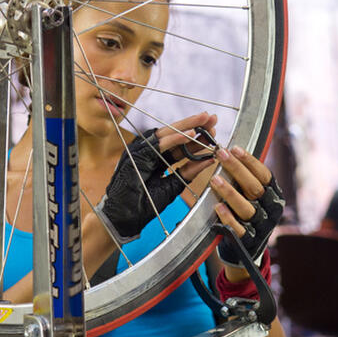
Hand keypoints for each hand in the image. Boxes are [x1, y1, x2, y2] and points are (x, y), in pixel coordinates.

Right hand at [95, 113, 217, 242]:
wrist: (124, 218)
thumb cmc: (143, 205)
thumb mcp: (172, 186)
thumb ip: (187, 172)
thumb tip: (207, 159)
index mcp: (156, 159)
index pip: (178, 144)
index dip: (196, 138)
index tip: (213, 132)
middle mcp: (149, 152)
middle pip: (174, 135)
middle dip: (194, 126)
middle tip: (213, 118)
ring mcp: (141, 151)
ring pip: (167, 134)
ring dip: (186, 126)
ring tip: (205, 120)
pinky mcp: (137, 154)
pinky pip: (159, 144)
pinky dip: (175, 138)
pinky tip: (190, 133)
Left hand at [210, 146, 283, 267]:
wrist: (246, 248)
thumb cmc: (245, 213)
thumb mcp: (250, 195)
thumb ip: (245, 179)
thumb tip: (228, 152)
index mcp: (274, 195)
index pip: (264, 175)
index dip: (250, 161)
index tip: (234, 148)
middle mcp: (270, 209)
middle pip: (255, 187)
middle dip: (237, 169)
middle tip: (221, 155)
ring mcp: (261, 226)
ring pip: (247, 208)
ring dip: (230, 192)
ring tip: (214, 179)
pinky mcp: (249, 241)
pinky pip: (239, 229)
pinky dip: (228, 217)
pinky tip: (217, 207)